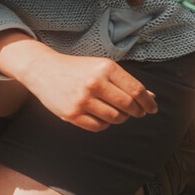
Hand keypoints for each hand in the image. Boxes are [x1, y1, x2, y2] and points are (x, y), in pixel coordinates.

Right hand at [11, 49, 156, 130]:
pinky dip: (105, 124)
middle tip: (137, 113)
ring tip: (117, 113)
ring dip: (121, 118)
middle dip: (137, 112)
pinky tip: (102, 116)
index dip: (148, 102)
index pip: (136, 90)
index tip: (152, 108)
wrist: (43, 69)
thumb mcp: (102, 68)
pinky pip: (99, 126)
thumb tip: (152, 98)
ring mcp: (82, 99)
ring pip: (115, 118)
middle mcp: (94, 83)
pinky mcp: (71, 114)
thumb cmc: (78, 69)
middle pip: (128, 105)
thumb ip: (126, 82)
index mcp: (106, 68)